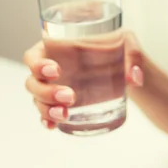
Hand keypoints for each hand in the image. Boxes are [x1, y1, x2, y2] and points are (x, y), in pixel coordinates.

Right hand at [23, 29, 144, 128]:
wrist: (125, 66)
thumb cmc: (119, 46)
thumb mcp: (128, 42)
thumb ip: (133, 55)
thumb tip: (135, 78)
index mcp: (56, 48)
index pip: (33, 56)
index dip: (37, 64)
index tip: (56, 70)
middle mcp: (50, 69)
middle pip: (33, 82)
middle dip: (46, 92)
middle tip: (70, 96)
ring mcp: (53, 88)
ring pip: (38, 100)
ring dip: (47, 109)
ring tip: (65, 114)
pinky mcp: (61, 103)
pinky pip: (47, 113)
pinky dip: (47, 120)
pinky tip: (53, 126)